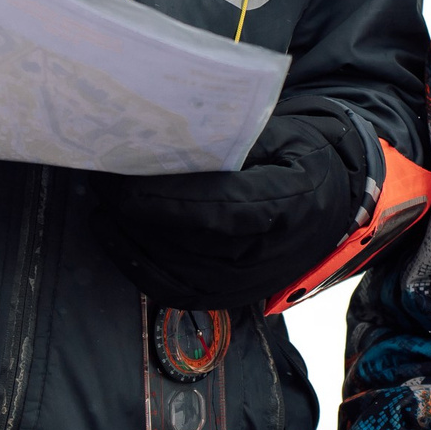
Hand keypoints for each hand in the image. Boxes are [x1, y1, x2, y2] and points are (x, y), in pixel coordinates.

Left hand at [83, 102, 365, 308]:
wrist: (331, 205)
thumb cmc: (302, 160)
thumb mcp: (282, 134)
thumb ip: (233, 138)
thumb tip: (167, 132)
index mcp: (292, 203)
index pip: (221, 211)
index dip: (169, 202)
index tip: (124, 183)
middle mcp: (269, 254)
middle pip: (191, 243)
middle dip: (137, 214)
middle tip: (99, 179)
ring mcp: (248, 283)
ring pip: (176, 270)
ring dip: (128, 238)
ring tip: (99, 202)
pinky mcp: (229, 297)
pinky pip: (173, 290)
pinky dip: (135, 263)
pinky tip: (109, 233)